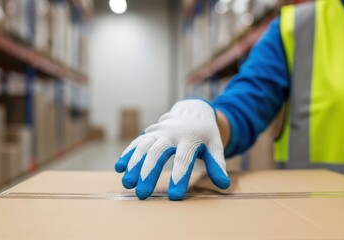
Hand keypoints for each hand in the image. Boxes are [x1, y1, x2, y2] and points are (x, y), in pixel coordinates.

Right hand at [115, 99, 229, 199]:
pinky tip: (119, 167)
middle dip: (149, 173)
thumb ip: (217, 164)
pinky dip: (128, 154)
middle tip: (142, 194)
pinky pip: (137, 142)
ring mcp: (158, 132)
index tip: (175, 197)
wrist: (193, 112)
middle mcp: (172, 133)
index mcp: (190, 138)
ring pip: (144, 147)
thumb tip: (224, 184)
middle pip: (158, 153)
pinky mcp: (149, 133)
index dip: (179, 178)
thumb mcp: (215, 146)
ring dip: (134, 165)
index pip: (184, 159)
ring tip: (127, 184)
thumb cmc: (205, 135)